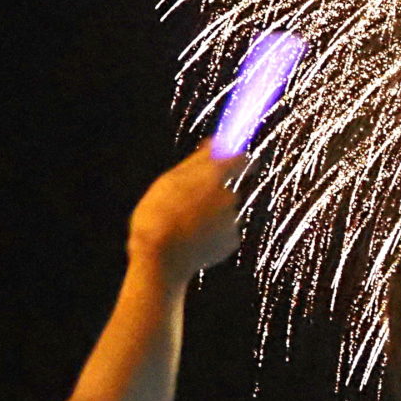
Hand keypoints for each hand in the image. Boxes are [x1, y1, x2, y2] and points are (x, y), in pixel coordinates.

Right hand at [126, 142, 245, 281]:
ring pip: (223, 213)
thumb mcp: (170, 180)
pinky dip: (212, 235)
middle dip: (212, 196)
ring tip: (184, 226)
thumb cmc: (159, 214)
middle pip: (227, 190)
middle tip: (186, 205)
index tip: (235, 162)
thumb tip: (215, 142)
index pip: (241, 159)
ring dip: (210, 217)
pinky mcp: (232, 242)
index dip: (237, 160)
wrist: (161, 258)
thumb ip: (198, 159)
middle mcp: (230, 196)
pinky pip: (224, 233)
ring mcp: (233, 220)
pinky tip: (193, 240)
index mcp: (214, 176)